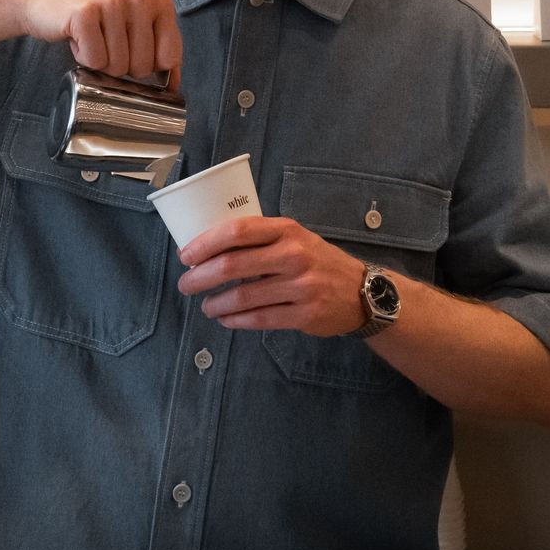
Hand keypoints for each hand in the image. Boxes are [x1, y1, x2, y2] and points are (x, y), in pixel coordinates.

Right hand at [6, 0, 181, 87]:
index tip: (129, 50)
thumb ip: (157, 47)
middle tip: (105, 41)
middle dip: (121, 65)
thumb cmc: (93, 16)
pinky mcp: (85, 14)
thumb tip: (174, 85)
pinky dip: (82, 57)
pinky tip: (77, 37)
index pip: (170, 57)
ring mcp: (112, 3)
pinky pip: (94, 62)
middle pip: (142, 67)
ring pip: (118, 67)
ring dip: (100, 61)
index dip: (148, 67)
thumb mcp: (132, 24)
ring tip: (91, 37)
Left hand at [176, 217, 368, 335]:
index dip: (205, 243)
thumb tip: (209, 248)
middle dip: (201, 277)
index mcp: (287, 230)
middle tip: (186, 285)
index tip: (186, 255)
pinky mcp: (305, 314)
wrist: (363, 291)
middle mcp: (294, 255)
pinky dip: (235, 320)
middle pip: (233, 265)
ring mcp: (301, 286)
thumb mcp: (295, 238)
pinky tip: (225, 318)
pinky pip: (259, 319)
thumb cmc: (317, 261)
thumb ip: (261, 240)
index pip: (238, 230)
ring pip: (243, 297)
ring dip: (216, 303)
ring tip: (206, 306)